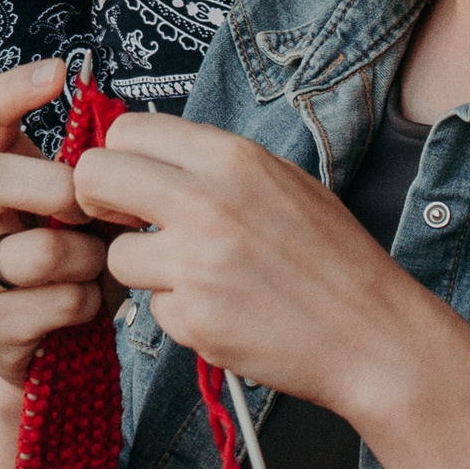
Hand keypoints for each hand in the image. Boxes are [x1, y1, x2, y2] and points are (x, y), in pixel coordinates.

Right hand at [0, 61, 109, 398]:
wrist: (46, 346)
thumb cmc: (71, 259)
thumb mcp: (81, 209)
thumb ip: (92, 175)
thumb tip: (127, 135)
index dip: (15, 88)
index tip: (58, 72)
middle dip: (54, 187)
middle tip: (92, 206)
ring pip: (37, 252)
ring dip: (87, 259)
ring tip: (96, 267)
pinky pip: (56, 304)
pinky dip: (88, 303)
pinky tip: (84, 306)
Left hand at [78, 112, 423, 417]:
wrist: (374, 335)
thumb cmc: (332, 258)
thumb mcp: (282, 181)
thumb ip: (212, 164)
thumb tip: (146, 152)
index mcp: (232, 159)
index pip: (126, 132)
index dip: (119, 159)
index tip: (130, 183)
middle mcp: (207, 202)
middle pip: (94, 177)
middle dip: (99, 202)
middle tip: (127, 223)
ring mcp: (196, 263)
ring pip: (117, 255)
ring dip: (146, 270)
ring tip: (198, 277)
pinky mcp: (193, 319)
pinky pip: (152, 309)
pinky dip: (180, 313)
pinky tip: (224, 311)